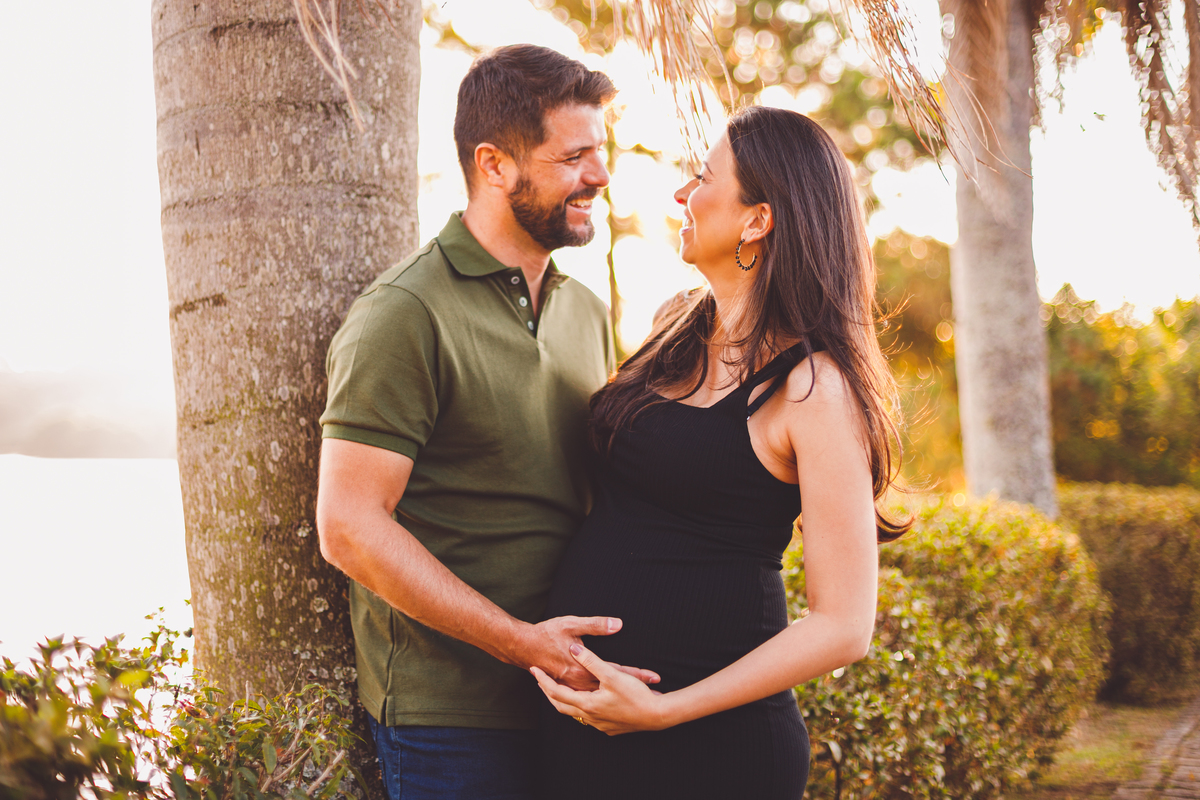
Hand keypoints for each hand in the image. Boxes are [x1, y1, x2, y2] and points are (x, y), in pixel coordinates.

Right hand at [512, 616, 659, 690]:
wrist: (521, 646)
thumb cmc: (546, 633)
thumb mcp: (572, 624)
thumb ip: (596, 625)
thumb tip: (618, 625)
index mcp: (583, 668)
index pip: (617, 672)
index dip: (637, 675)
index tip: (655, 677)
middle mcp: (579, 682)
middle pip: (612, 688)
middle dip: (633, 691)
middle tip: (654, 694)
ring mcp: (571, 687)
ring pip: (601, 697)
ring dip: (619, 699)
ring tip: (638, 702)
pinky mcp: (566, 687)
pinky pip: (588, 699)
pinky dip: (601, 701)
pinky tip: (609, 703)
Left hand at [531, 643, 673, 734]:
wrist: (657, 716)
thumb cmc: (635, 695)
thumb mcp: (612, 675)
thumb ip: (592, 660)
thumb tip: (575, 648)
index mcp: (587, 704)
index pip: (556, 692)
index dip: (543, 680)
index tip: (533, 670)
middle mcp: (590, 717)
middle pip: (561, 706)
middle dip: (549, 692)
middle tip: (540, 681)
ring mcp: (600, 725)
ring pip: (575, 713)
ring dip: (565, 700)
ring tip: (558, 689)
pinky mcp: (610, 728)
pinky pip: (589, 718)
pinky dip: (581, 708)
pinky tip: (586, 702)